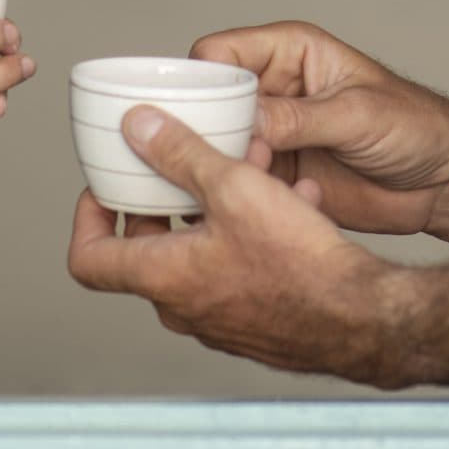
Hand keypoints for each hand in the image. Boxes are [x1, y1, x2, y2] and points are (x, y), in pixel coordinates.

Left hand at [65, 105, 409, 387]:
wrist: (362, 318)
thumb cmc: (300, 265)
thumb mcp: (234, 187)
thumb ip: (180, 153)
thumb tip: (138, 127)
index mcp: (163, 277)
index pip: (87, 259)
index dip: (87, 218)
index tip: (106, 187)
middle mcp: (183, 307)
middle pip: (149, 247)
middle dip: (170, 197)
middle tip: (189, 164)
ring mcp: (218, 319)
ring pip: (201, 252)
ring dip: (220, 208)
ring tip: (257, 172)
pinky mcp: (255, 321)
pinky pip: (238, 268)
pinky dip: (253, 232)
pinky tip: (295, 200)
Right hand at [190, 21, 448, 238]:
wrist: (443, 182)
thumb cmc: (416, 127)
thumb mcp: (358, 116)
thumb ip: (302, 117)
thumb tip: (249, 118)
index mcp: (289, 53)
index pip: (220, 52)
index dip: (202, 78)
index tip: (202, 115)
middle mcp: (273, 89)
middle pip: (209, 99)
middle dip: (207, 129)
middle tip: (229, 157)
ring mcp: (272, 132)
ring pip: (218, 143)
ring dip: (225, 164)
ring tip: (255, 180)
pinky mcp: (278, 173)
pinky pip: (240, 179)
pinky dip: (243, 191)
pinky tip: (266, 203)